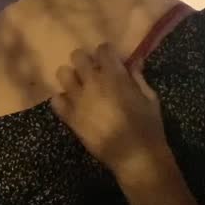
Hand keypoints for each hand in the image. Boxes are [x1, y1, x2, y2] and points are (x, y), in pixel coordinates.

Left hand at [50, 43, 167, 175]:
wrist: (133, 155)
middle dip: (84, 62)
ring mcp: (78, 100)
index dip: (106, 55)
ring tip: (79, 88)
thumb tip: (133, 62)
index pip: (102, 49)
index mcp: (114, 75)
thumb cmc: (147, 126)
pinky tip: (71, 105)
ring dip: (70, 78)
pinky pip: (55, 100)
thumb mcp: (149, 97)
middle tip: (91, 74)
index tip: (109, 63)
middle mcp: (92, 83)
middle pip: (77, 56)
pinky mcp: (70, 118)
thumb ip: (137, 77)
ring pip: (63, 74)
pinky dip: (61, 100)